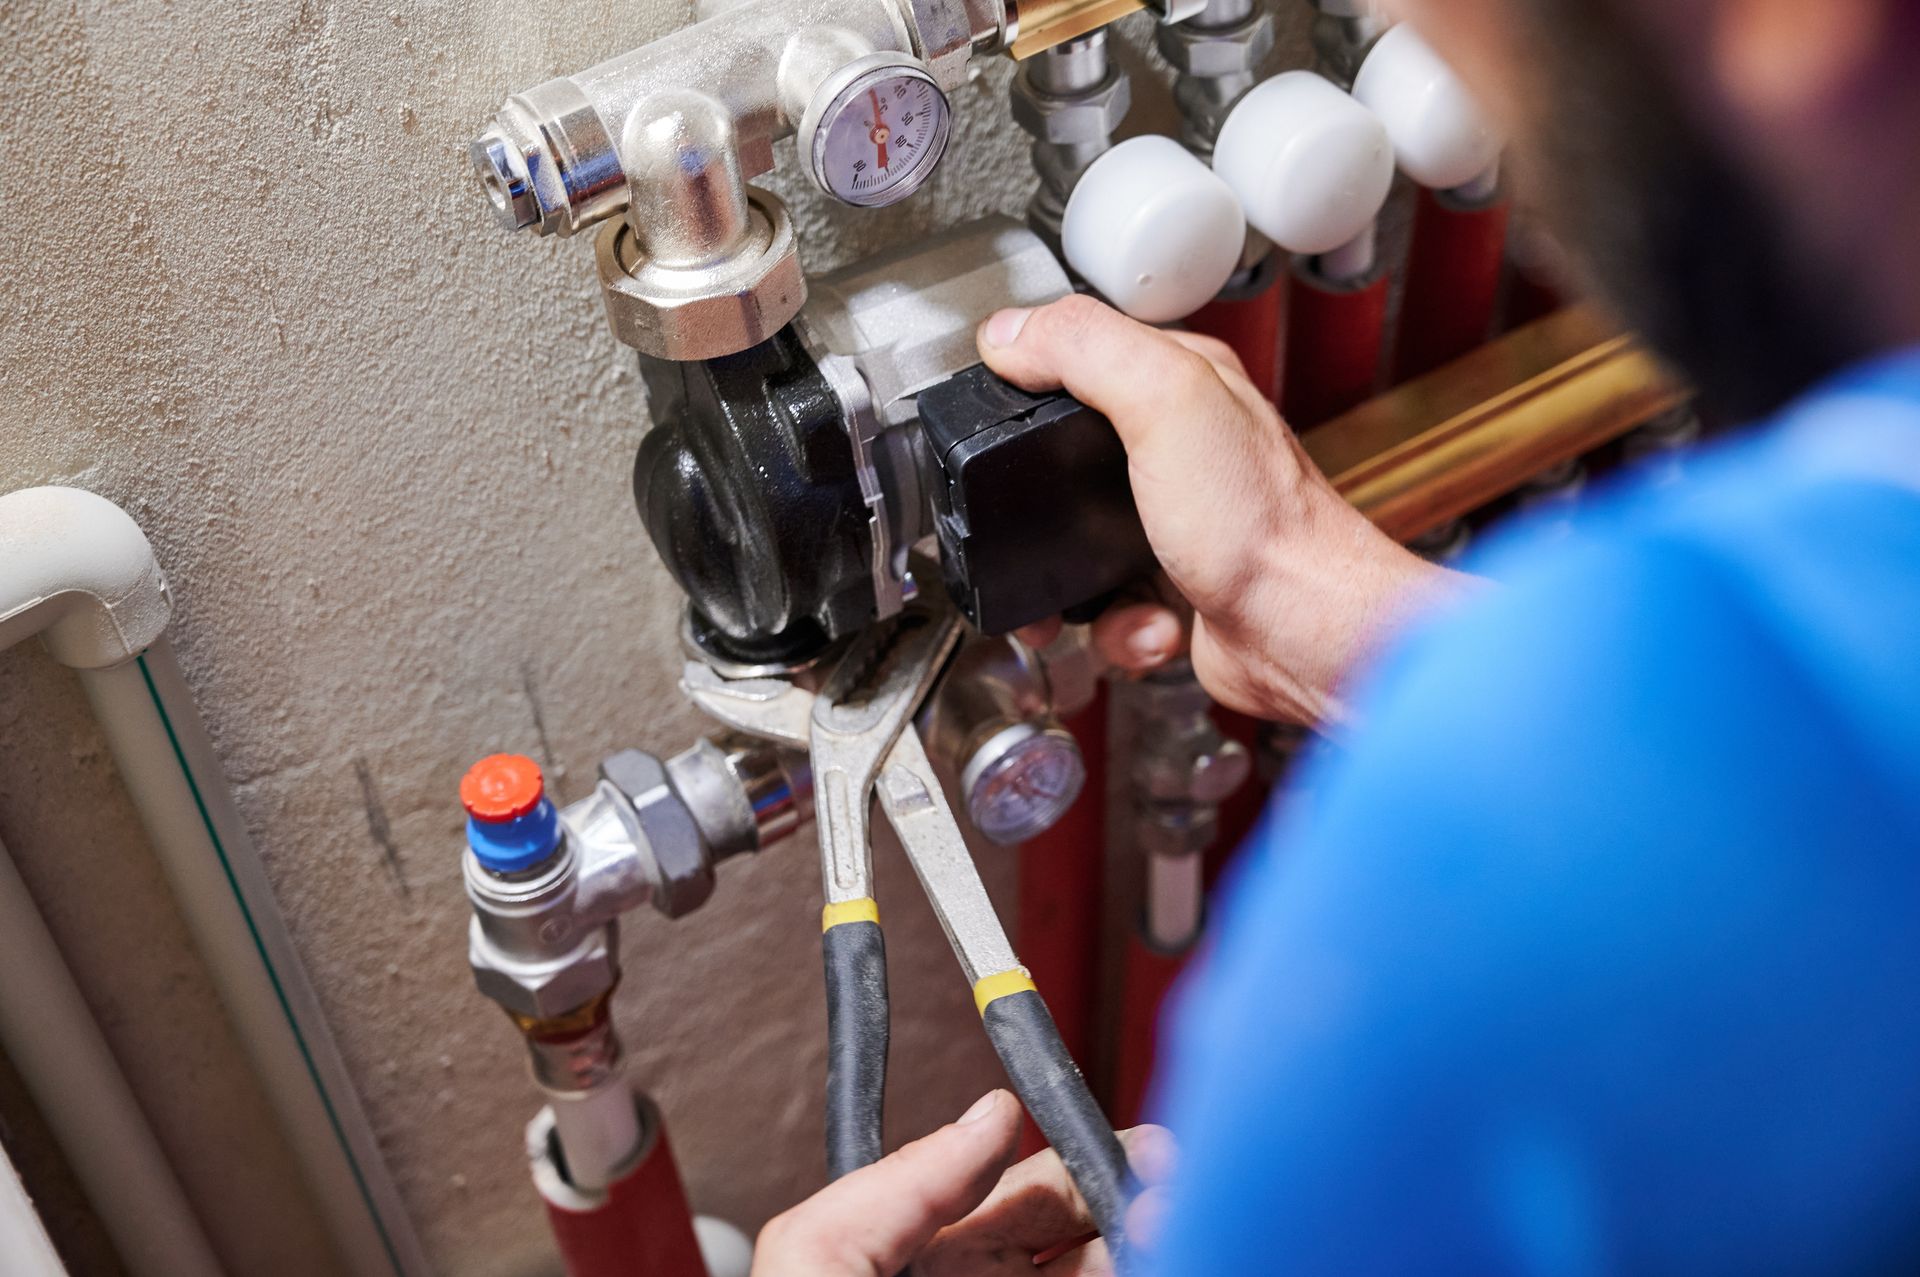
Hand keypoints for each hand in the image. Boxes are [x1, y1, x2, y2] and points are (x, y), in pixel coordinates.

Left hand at [752, 1090, 1174, 1276]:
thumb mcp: (818, 1262)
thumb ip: (894, 1185)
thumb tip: (990, 1114)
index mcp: (914, 1260)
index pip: (1008, 1189)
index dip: (1064, 1152)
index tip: (1108, 1132)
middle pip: (1074, 1226)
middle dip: (1124, 1188)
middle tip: (1163, 1170)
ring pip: (1105, 1265)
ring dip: (1145, 1232)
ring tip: (1171, 1216)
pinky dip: (1151, 1264)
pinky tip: (1162, 1250)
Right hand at [978, 296, 1470, 725]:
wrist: (1305, 633)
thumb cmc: (1265, 524)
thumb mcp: (1167, 402)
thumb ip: (1087, 350)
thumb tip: (1011, 333)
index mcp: (1184, 386)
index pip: (1084, 356)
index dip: (1033, 381)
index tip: (998, 406)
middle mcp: (1182, 451)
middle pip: (1063, 465)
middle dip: (1038, 510)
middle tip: (1034, 526)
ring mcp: (1173, 525)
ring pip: (1073, 549)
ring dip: (1073, 586)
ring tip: (1100, 591)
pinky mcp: (1168, 589)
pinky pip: (1102, 609)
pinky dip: (1115, 626)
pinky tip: (1147, 619)